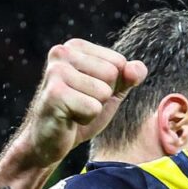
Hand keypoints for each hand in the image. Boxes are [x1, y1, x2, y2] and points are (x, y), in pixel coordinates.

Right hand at [17, 38, 146, 167]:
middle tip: (80, 104)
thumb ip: (127, 78)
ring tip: (74, 111)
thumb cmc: (78, 114)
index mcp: (75, 47)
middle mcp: (62, 52)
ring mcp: (56, 71)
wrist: (48, 141)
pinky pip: (93, 108)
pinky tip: (69, 118)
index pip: (119, 62)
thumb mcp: (109, 93)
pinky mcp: (55, 94)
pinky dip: (85, 119)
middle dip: (102, 97)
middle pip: (112, 74)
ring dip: (93, 109)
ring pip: (103, 92)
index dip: (111, 85)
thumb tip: (139, 69)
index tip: (88, 93)